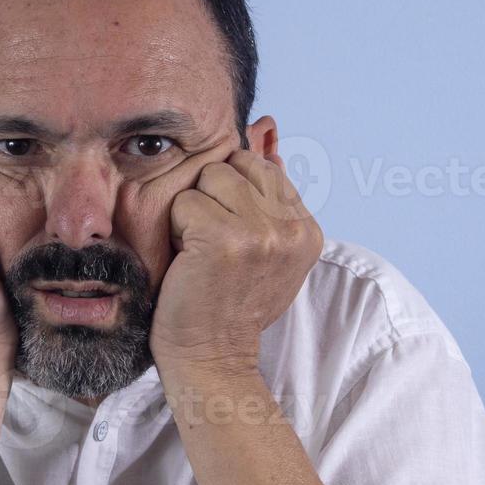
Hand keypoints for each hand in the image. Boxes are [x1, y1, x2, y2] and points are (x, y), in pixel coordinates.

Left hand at [150, 148, 323, 366]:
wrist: (212, 357)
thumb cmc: (228, 303)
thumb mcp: (265, 247)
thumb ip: (270, 191)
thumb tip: (267, 127)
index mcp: (308, 230)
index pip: (263, 167)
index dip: (232, 194)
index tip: (230, 238)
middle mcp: (293, 229)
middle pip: (234, 165)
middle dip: (212, 197)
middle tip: (212, 245)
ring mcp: (263, 233)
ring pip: (209, 177)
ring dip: (192, 210)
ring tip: (200, 250)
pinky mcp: (226, 239)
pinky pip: (186, 201)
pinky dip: (177, 229)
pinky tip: (188, 260)